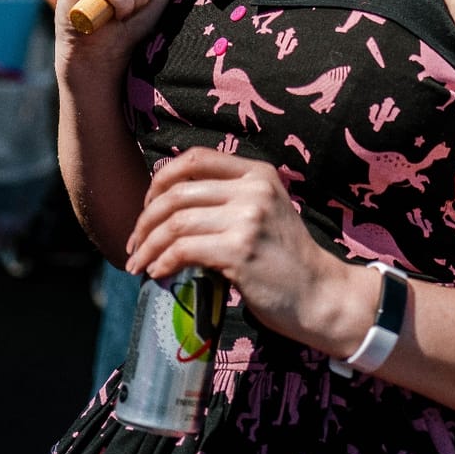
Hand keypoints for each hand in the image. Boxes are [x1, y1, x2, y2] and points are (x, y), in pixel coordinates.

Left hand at [128, 148, 368, 353]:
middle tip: (134, 244)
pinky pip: (183, 250)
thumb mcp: (264, 212)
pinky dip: (162, 262)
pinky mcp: (240, 250)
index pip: (194, 158)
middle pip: (177, 193)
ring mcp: (248, 218)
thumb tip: (165, 204)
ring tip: (139, 264)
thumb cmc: (284, 259)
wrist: (319, 295)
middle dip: (144, 220)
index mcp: (258, 173)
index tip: (147, 208)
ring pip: (175, 222)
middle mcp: (253, 189)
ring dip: (147, 246)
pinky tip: (159, 273)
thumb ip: (228, 198)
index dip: (160, 180)